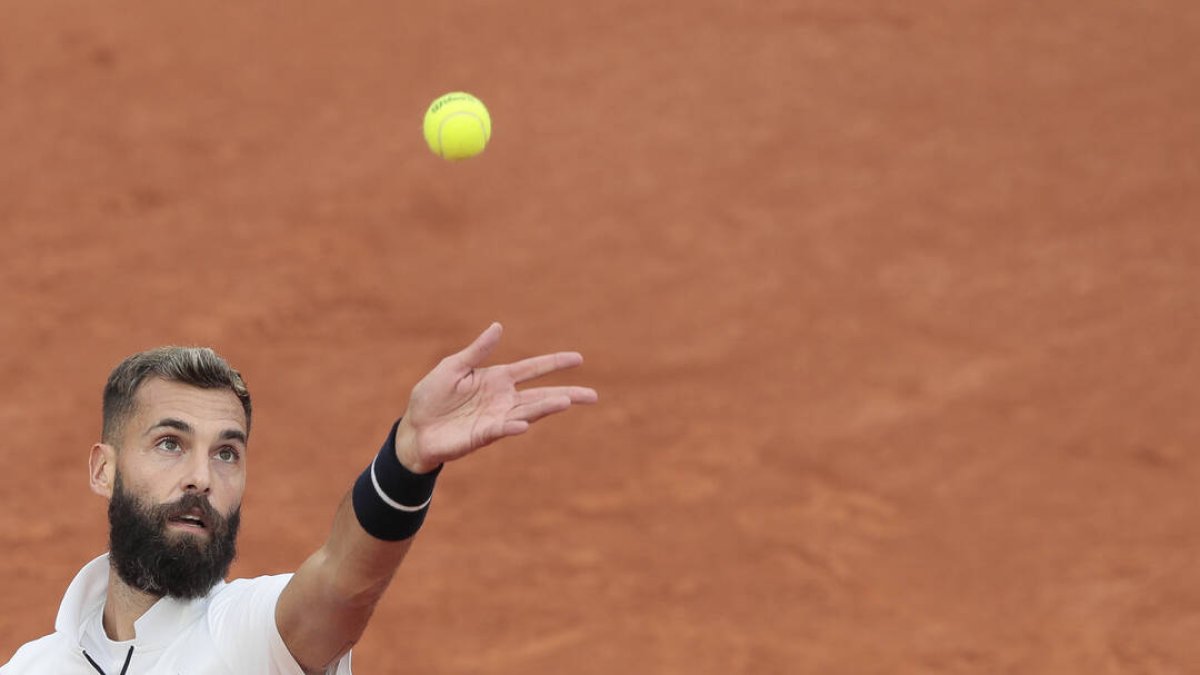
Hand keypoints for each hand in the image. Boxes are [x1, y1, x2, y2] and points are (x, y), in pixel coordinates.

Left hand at [394, 323, 597, 472]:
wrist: (415, 429)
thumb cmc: (432, 397)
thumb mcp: (452, 367)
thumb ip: (477, 351)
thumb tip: (499, 327)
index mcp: (497, 379)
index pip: (532, 369)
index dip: (554, 363)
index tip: (578, 359)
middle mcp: (503, 399)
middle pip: (542, 395)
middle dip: (567, 394)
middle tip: (592, 395)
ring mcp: (496, 418)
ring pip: (528, 412)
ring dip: (547, 407)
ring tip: (567, 401)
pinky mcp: (483, 435)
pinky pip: (501, 430)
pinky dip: (513, 427)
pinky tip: (524, 424)